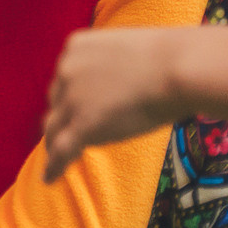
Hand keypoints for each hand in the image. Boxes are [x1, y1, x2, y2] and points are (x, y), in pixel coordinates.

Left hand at [42, 25, 190, 183]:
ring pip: (55, 127)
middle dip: (64, 116)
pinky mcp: (82, 125)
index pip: (66, 76)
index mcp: (75, 48)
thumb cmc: (170, 59)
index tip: (74, 107)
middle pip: (58, 101)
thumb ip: (114, 69)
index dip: (69, 95)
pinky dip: (54, 166)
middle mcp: (65, 71)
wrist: (178, 69)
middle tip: (68, 132)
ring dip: (56, 142)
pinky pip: (61, 150)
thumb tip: (123, 85)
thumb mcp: (129, 53)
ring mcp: (72, 100)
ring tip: (56, 158)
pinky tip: (49, 179)